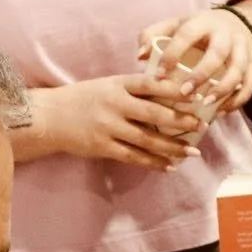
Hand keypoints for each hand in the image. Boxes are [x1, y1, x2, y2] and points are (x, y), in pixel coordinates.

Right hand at [30, 78, 202, 170]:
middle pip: (154, 114)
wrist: (49, 117)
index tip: (196, 95)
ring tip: (191, 152)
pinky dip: (153, 162)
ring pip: (147, 139)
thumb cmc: (81, 99)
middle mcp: (115, 104)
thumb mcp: (106, 85)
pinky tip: (169, 166)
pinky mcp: (103, 147)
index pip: (151, 84)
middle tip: (201, 126)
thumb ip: (132, 88)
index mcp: (117, 84)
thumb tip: (166, 91)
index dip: (175, 90)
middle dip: (181, 121)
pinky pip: (134, 157)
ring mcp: (109, 127)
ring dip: (172, 147)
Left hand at [137, 8, 251, 112]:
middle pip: (218, 53)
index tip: (158, 75)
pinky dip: (239, 99)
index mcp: (202, 22)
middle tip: (184, 94)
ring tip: (207, 105)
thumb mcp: (174, 25)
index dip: (172, 54)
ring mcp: (243, 49)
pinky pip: (251, 83)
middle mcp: (226, 34)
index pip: (187, 35)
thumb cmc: (195, 30)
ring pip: (239, 69)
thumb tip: (140, 57)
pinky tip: (222, 111)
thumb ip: (152, 35)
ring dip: (224, 89)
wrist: (234, 25)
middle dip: (202, 74)